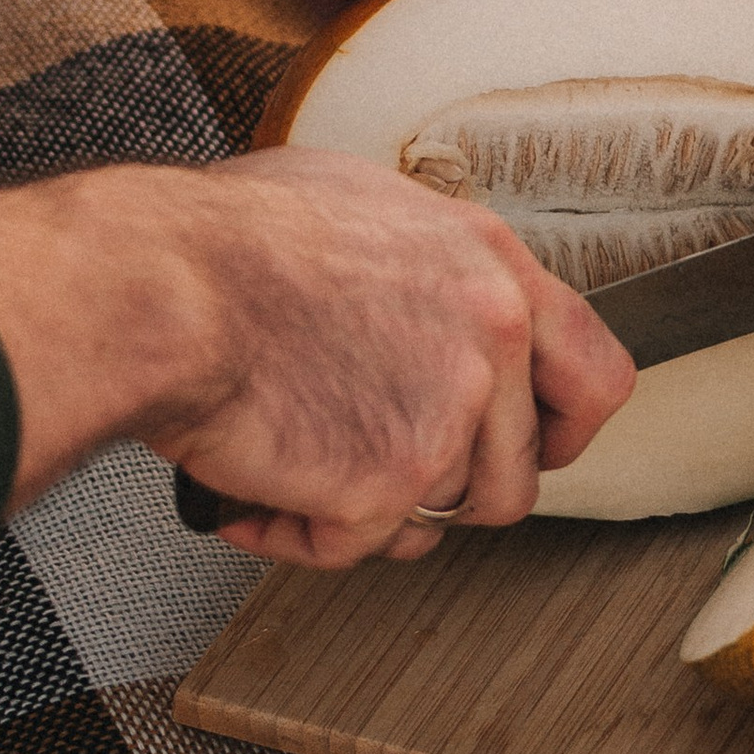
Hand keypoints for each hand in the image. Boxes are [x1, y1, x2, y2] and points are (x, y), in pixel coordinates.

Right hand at [0, 152, 632, 561]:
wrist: (155, 288)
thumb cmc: (219, 241)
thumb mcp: (354, 207)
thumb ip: (419, 264)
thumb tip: (415, 292)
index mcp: (490, 264)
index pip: (598, 372)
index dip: (564, 429)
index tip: (533, 447)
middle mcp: (491, 336)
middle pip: (516, 470)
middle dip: (447, 486)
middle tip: (377, 471)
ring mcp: (448, 413)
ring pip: (437, 515)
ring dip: (369, 510)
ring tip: (295, 469)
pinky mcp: (389, 480)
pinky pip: (354, 547)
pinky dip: (295, 534)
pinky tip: (251, 493)